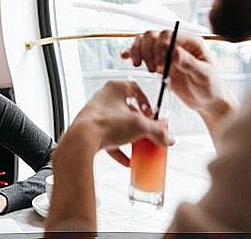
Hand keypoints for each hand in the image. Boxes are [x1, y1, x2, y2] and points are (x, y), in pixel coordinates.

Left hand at [46, 80, 172, 231]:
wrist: (81, 139)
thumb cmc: (106, 123)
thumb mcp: (139, 126)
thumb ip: (157, 132)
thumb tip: (169, 138)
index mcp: (114, 88)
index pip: (135, 88)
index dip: (146, 101)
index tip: (153, 114)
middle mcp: (103, 98)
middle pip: (127, 109)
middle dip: (139, 123)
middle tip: (148, 133)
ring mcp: (95, 114)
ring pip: (117, 125)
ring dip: (129, 137)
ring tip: (140, 148)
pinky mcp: (90, 129)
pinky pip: (108, 138)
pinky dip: (118, 150)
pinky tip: (127, 162)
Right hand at [121, 31, 238, 137]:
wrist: (205, 100)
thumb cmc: (209, 87)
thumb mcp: (203, 76)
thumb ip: (189, 63)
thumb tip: (174, 51)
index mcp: (190, 42)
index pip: (168, 35)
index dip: (160, 46)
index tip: (161, 63)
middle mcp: (175, 43)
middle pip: (152, 36)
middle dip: (147, 50)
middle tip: (152, 69)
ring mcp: (165, 52)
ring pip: (144, 41)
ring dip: (138, 51)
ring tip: (139, 65)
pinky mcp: (157, 61)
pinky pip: (141, 52)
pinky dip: (131, 53)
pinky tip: (125, 57)